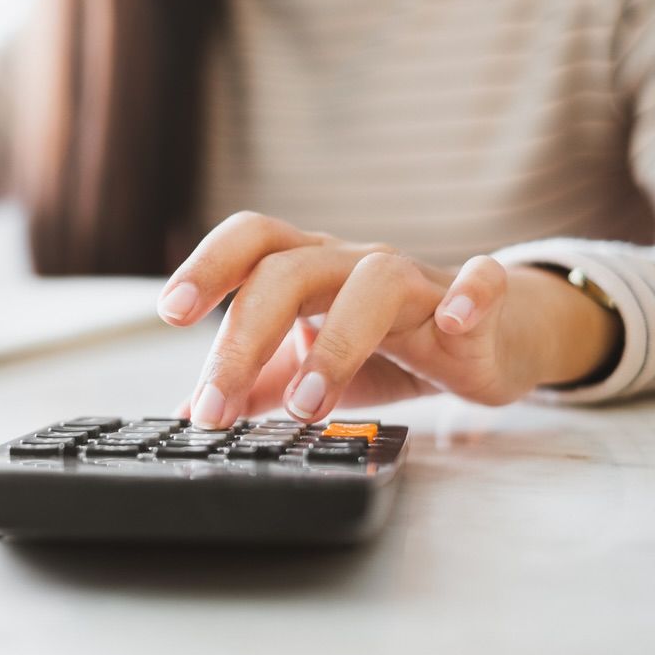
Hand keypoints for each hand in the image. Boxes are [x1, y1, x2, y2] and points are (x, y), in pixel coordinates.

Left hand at [158, 212, 620, 428]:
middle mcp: (353, 263)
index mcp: (307, 268)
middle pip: (290, 271)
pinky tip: (454, 323)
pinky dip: (471, 296)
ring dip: (336, 344)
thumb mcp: (306, 365)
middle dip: (245, 337)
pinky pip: (482, 282)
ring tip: (306, 406)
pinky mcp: (478, 305)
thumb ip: (253, 384)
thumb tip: (189, 412)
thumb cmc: (385, 345)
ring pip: (374, 282)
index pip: (251, 242)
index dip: (209, 265)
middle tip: (215, 406)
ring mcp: (416, 281)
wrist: (484, 339)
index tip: (171, 311)